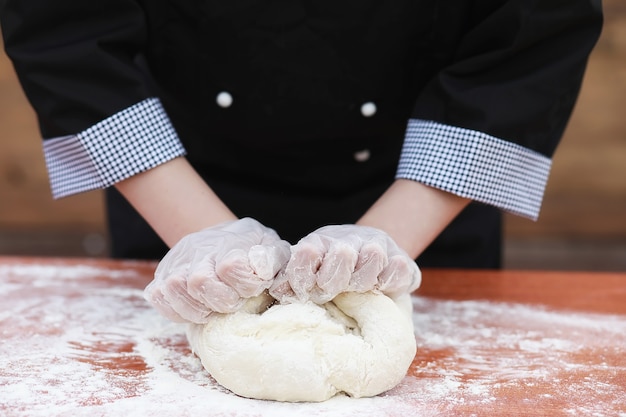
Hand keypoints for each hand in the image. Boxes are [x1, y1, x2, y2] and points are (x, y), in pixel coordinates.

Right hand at [144, 218, 289, 322]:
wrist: (222, 238)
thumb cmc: (251, 249)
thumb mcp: (272, 248)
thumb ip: (272, 258)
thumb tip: (260, 268)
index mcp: (230, 241)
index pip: (231, 266)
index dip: (245, 285)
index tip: (254, 287)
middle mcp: (199, 248)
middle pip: (200, 280)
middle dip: (222, 300)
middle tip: (234, 301)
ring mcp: (176, 262)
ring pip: (175, 288)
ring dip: (199, 308)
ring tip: (214, 306)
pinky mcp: (160, 277)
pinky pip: (159, 298)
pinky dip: (178, 310)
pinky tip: (197, 307)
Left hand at [269, 225, 420, 303]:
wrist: (370, 252)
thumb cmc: (331, 270)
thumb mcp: (309, 272)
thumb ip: (293, 280)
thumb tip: (279, 290)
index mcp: (319, 244)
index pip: (307, 253)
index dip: (304, 274)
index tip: (305, 289)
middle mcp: (348, 240)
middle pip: (342, 254)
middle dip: (334, 279)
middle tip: (332, 290)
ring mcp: (377, 246)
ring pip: (373, 256)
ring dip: (363, 279)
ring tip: (357, 288)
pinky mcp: (401, 259)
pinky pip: (400, 268)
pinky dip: (390, 281)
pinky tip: (381, 287)